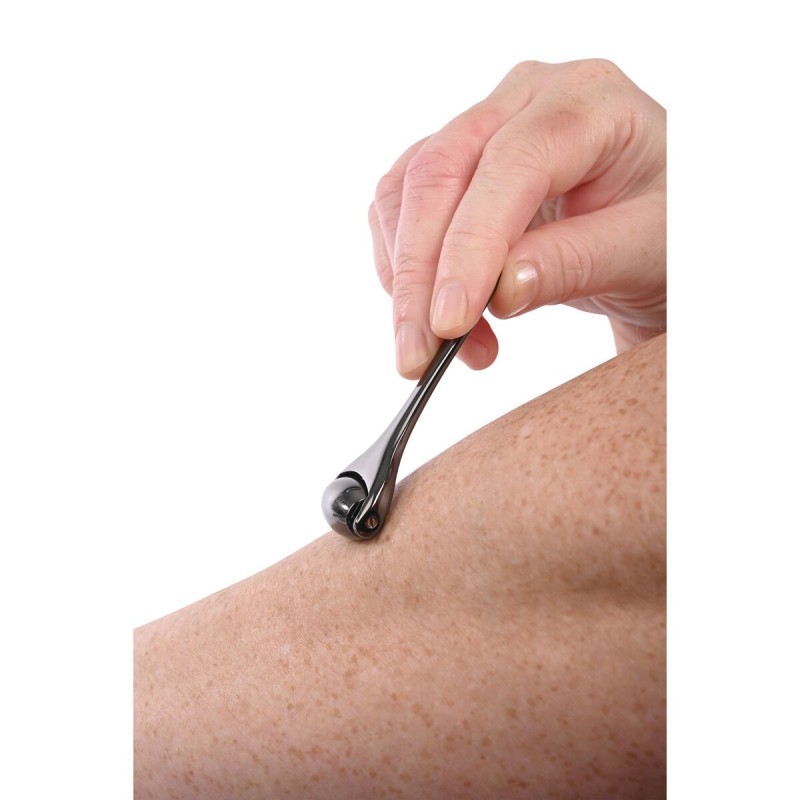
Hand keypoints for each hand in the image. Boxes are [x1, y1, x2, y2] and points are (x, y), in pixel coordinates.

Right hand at [369, 59, 665, 377]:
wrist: (653, 226)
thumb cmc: (665, 227)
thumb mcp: (645, 250)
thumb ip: (577, 263)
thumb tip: (499, 292)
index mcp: (586, 101)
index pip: (510, 166)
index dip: (470, 248)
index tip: (449, 323)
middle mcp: (523, 100)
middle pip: (437, 174)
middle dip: (418, 275)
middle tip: (417, 356)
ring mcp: (480, 128)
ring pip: (405, 194)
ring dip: (408, 281)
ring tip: (449, 349)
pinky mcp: (450, 166)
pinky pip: (400, 212)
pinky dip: (405, 274)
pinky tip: (445, 321)